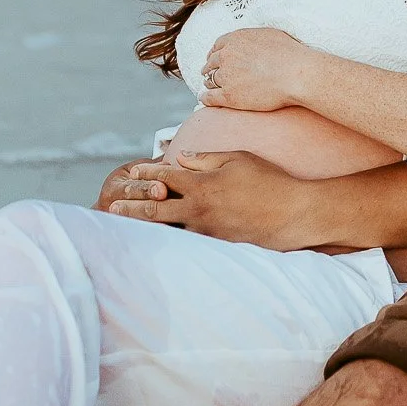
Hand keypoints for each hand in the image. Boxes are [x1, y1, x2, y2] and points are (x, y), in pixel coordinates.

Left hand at [104, 149, 321, 248]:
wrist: (295, 214)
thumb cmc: (270, 181)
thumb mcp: (238, 159)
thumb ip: (207, 159)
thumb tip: (182, 158)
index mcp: (202, 184)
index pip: (164, 177)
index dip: (145, 173)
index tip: (130, 172)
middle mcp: (199, 210)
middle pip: (155, 208)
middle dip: (131, 206)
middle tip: (111, 207)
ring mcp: (206, 231)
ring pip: (167, 230)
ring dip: (145, 228)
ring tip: (126, 228)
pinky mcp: (217, 246)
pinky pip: (188, 242)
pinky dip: (171, 241)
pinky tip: (159, 243)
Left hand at [201, 28, 317, 111]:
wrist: (296, 74)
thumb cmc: (290, 54)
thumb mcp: (268, 34)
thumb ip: (252, 37)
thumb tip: (249, 40)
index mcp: (235, 39)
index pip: (217, 46)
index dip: (215, 53)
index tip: (215, 58)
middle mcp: (227, 56)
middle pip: (211, 63)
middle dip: (211, 68)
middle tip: (210, 73)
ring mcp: (226, 76)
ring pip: (210, 80)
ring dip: (209, 83)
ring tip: (210, 87)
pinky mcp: (229, 96)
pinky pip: (210, 97)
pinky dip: (205, 98)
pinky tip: (204, 99)